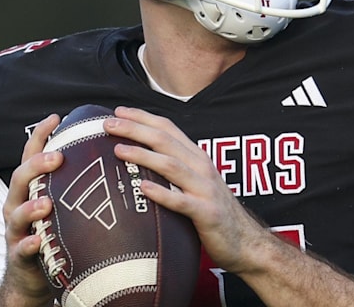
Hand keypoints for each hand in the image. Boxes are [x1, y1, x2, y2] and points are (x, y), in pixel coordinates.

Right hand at [0, 114, 62, 305]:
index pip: (31, 156)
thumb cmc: (53, 234)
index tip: (55, 117)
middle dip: (37, 165)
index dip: (40, 136)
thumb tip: (107, 156)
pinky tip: (38, 240)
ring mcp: (17, 231)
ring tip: (46, 202)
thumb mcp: (61, 204)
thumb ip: (73, 182)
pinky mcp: (20, 256)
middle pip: (20, 178)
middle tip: (58, 157)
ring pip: (17, 213)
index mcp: (30, 189)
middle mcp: (18, 205)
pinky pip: (22, 249)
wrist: (33, 277)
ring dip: (30, 206)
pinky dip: (30, 244)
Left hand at [104, 106, 270, 274]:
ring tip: (118, 150)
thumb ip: (174, 168)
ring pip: (171, 166)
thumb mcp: (195, 182)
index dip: (143, 117)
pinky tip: (143, 188)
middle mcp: (201, 167)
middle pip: (165, 141)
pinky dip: (162, 193)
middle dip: (135, 129)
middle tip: (109, 124)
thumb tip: (140, 159)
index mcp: (196, 157)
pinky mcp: (206, 213)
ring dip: (143, 155)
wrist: (245, 242)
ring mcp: (205, 190)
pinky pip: (181, 202)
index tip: (118, 110)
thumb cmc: (212, 212)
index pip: (168, 128)